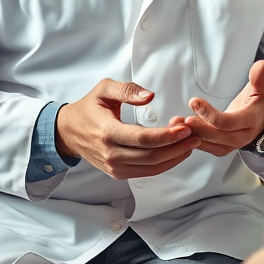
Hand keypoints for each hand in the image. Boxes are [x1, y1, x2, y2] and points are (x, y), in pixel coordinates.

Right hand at [55, 79, 198, 179]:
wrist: (67, 132)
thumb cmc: (88, 109)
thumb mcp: (104, 90)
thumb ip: (127, 90)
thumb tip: (150, 96)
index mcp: (107, 132)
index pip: (142, 139)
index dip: (167, 135)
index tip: (185, 128)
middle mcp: (110, 154)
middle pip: (151, 156)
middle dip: (177, 147)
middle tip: (195, 135)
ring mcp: (114, 167)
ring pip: (151, 168)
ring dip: (174, 157)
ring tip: (191, 143)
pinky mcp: (118, 173)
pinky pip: (146, 172)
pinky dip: (165, 164)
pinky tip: (177, 152)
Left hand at [168, 60, 263, 156]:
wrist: (262, 120)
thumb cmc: (259, 102)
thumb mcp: (262, 88)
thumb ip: (259, 77)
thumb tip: (262, 65)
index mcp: (250, 121)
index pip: (229, 122)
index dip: (210, 114)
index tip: (194, 102)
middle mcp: (241, 137)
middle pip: (216, 136)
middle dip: (197, 127)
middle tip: (181, 119)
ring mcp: (230, 145)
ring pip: (207, 143)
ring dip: (190, 133)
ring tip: (174, 122)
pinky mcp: (220, 147)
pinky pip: (203, 145)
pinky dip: (189, 137)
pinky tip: (178, 127)